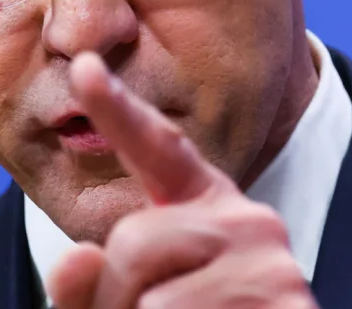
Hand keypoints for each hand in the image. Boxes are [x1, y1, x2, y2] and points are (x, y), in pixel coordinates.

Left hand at [47, 53, 316, 308]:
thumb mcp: (128, 308)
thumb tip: (69, 260)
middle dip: (117, 297)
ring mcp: (269, 259)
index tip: (81, 67)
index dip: (118, 109)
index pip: (158, 149)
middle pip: (133, 239)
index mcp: (205, 208)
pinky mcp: (282, 299)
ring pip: (154, 295)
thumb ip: (90, 290)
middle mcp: (246, 219)